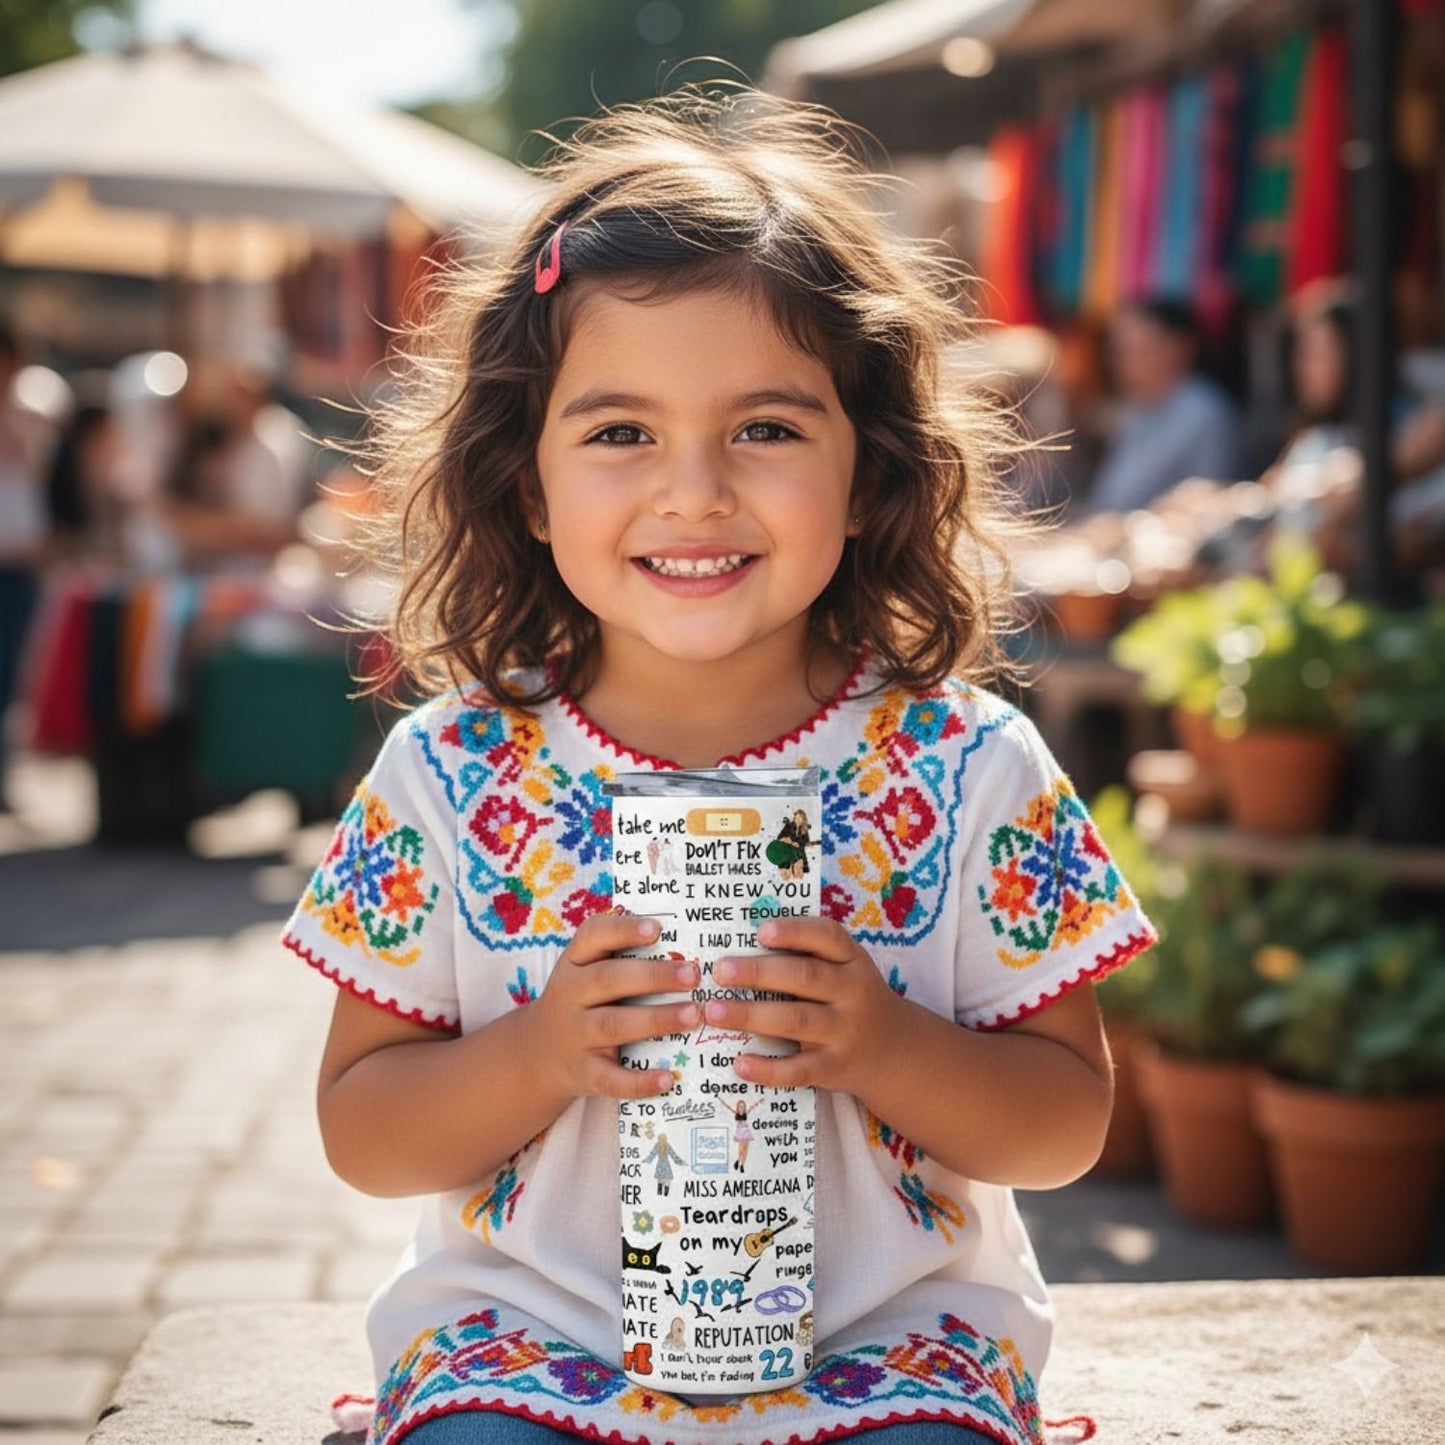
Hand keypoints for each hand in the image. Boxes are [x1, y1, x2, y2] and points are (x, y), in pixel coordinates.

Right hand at [528, 911, 701, 1102]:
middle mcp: (570, 995)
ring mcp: (575, 1036)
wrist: (539, 1055)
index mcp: (574, 963)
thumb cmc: (581, 1002)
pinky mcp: (584, 1073)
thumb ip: (619, 952)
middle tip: (693, 974)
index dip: (623, 930)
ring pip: (613, 1026)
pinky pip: (611, 1079)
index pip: (592, 937)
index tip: (657, 928)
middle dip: (653, 976)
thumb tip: (677, 935)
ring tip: (694, 1015)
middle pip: (608, 980)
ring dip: (656, 1019)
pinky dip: (639, 1082)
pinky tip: (668, 1078)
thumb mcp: (585, 971)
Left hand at [701, 917, 906, 1094]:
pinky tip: (740, 1063)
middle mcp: (852, 992)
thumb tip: (740, 944)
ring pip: (796, 1021)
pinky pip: (799, 1069)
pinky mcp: (835, 1067)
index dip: (794, 932)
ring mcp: (844, 1032)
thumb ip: (806, 955)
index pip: (828, 937)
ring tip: (714, 1011)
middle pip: (805, 977)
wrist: (895, 1052)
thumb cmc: (851, 999)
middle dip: (759, 973)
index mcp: (852, 960)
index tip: (761, 931)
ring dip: (751, 1015)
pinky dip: (768, 1068)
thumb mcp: (844, 969)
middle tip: (721, 971)